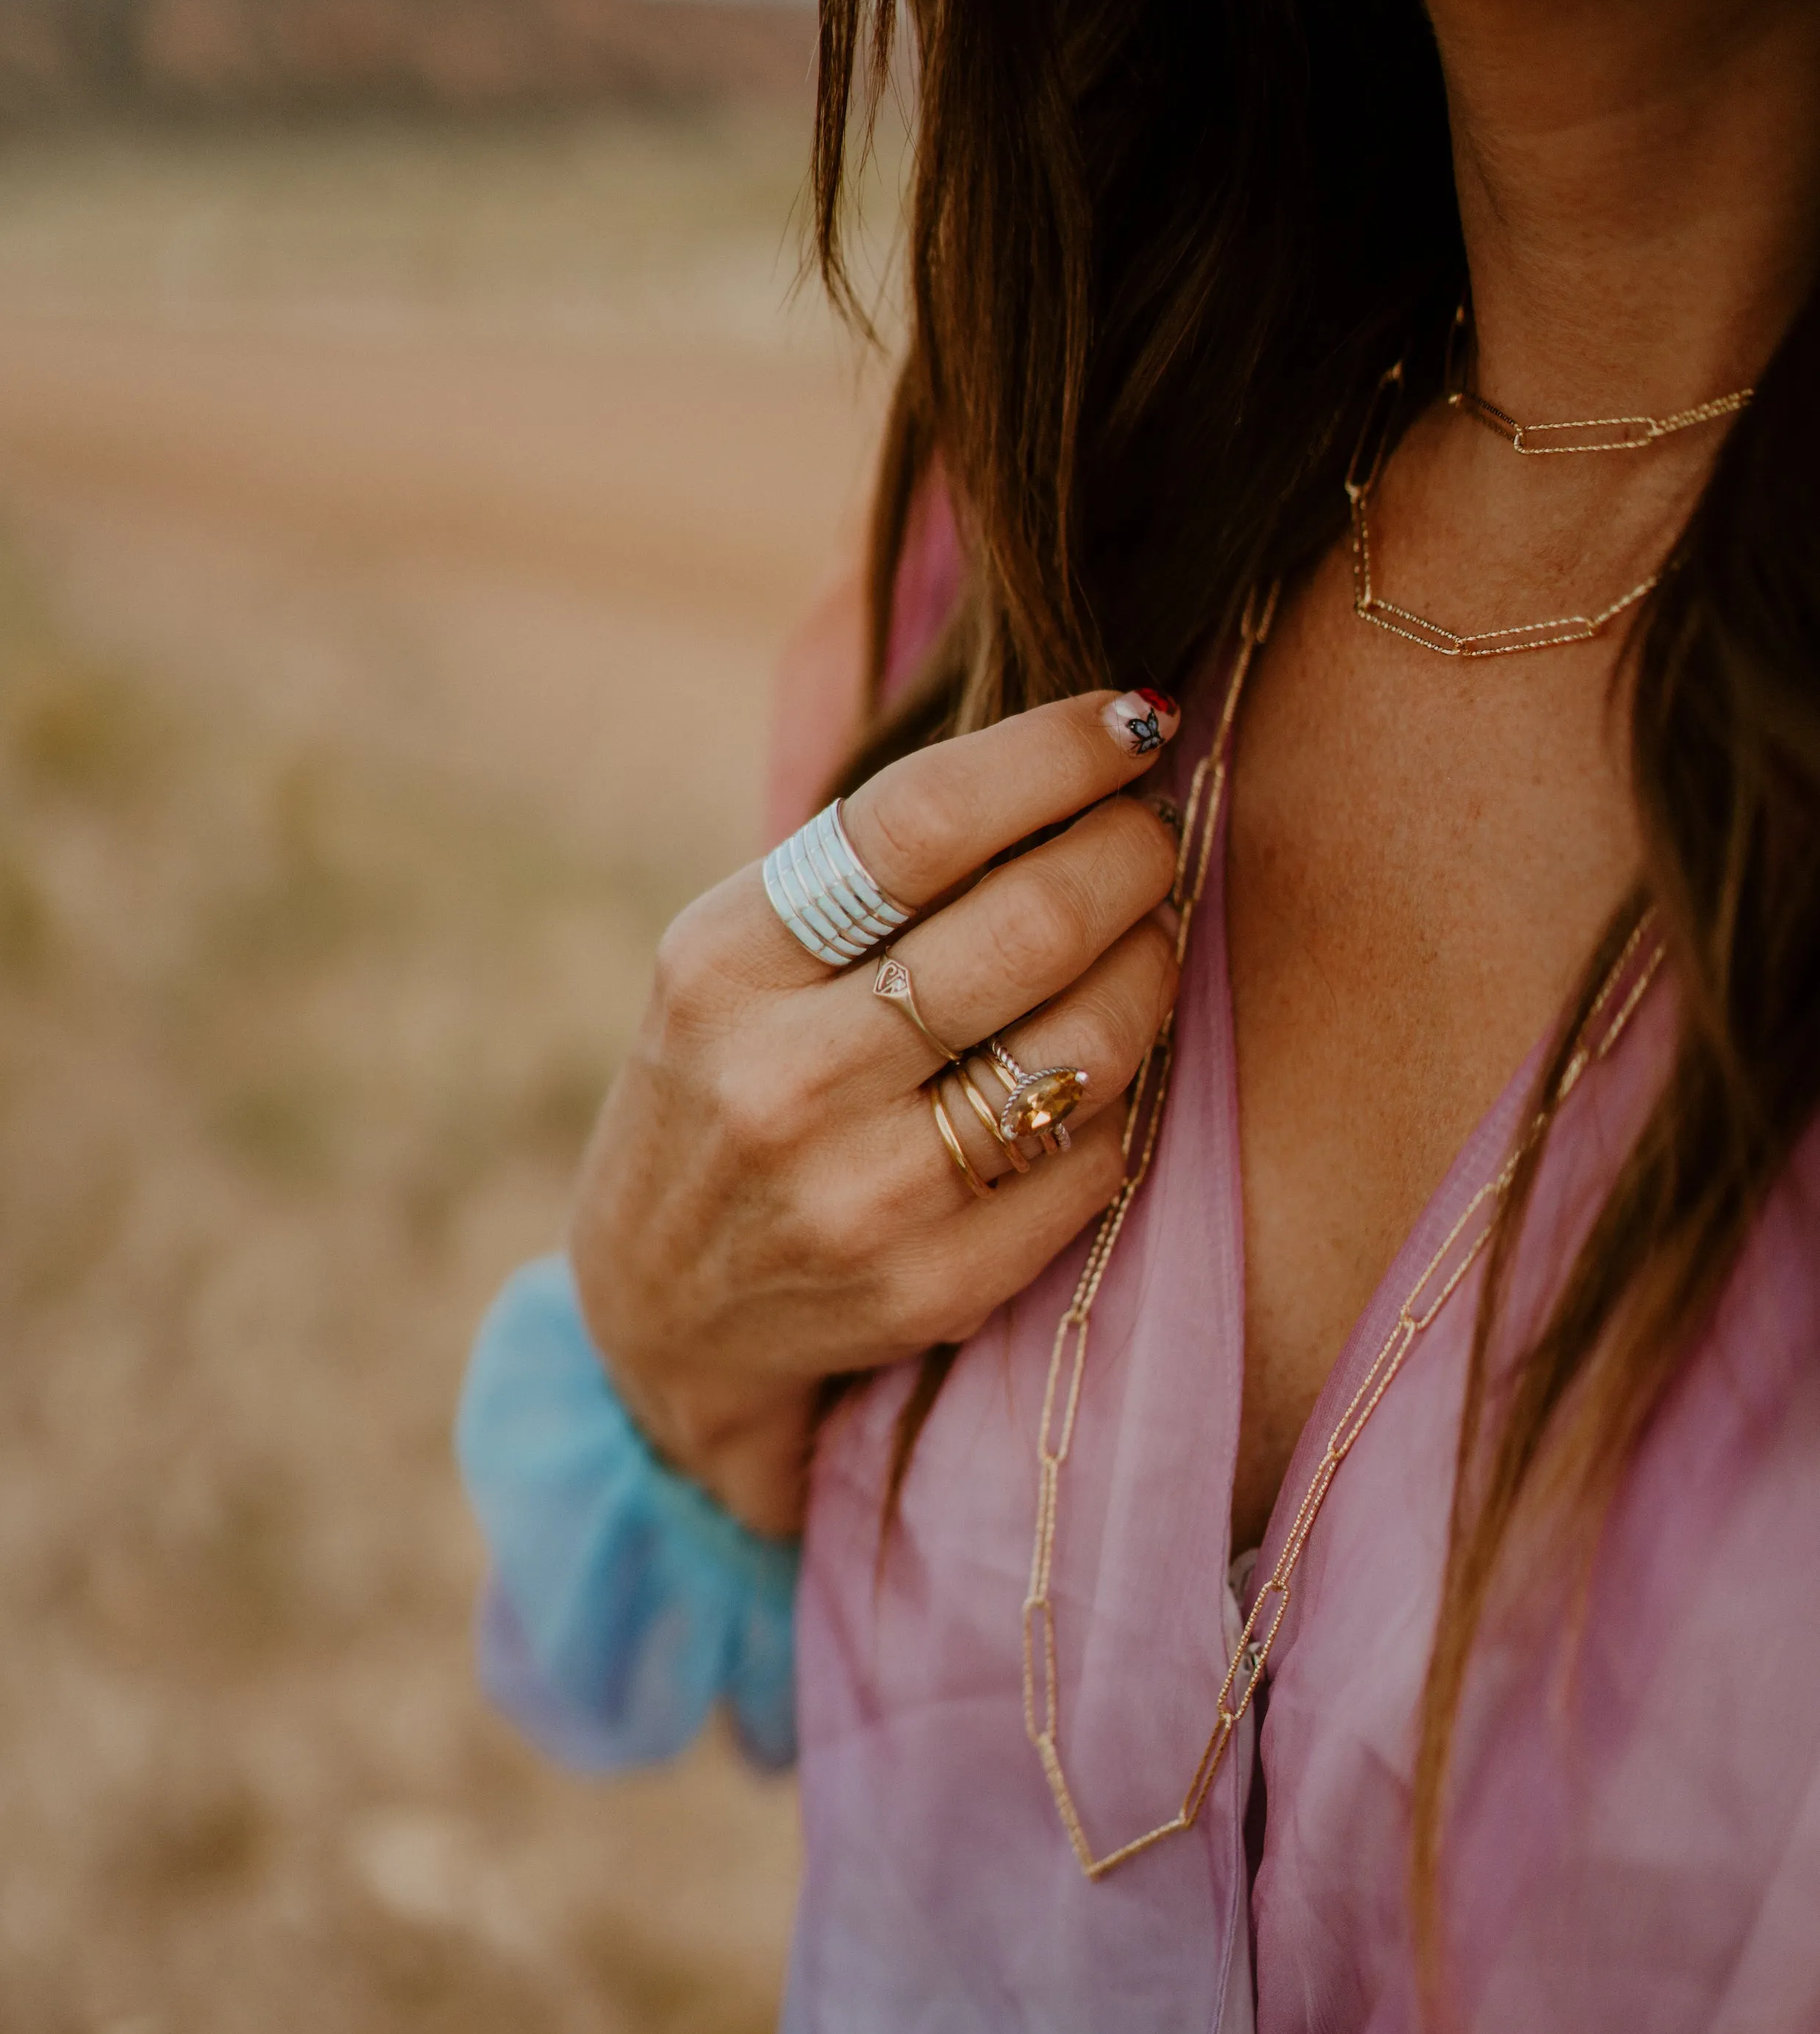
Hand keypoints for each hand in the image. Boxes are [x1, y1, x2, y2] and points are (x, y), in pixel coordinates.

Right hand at [570, 689, 1183, 1533]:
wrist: (661, 1311)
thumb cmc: (725, 1086)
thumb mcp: (735, 962)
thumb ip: (869, 875)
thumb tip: (1073, 756)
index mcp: (724, 964)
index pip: (922, 821)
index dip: (1055, 755)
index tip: (1132, 723)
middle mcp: (785, 1079)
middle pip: (1032, 924)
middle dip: (1133, 853)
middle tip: (1156, 833)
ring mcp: (862, 1195)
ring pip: (1090, 1045)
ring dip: (1151, 966)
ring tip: (1141, 937)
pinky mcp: (932, 1285)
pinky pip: (1094, 1154)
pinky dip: (1121, 1092)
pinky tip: (1100, 1061)